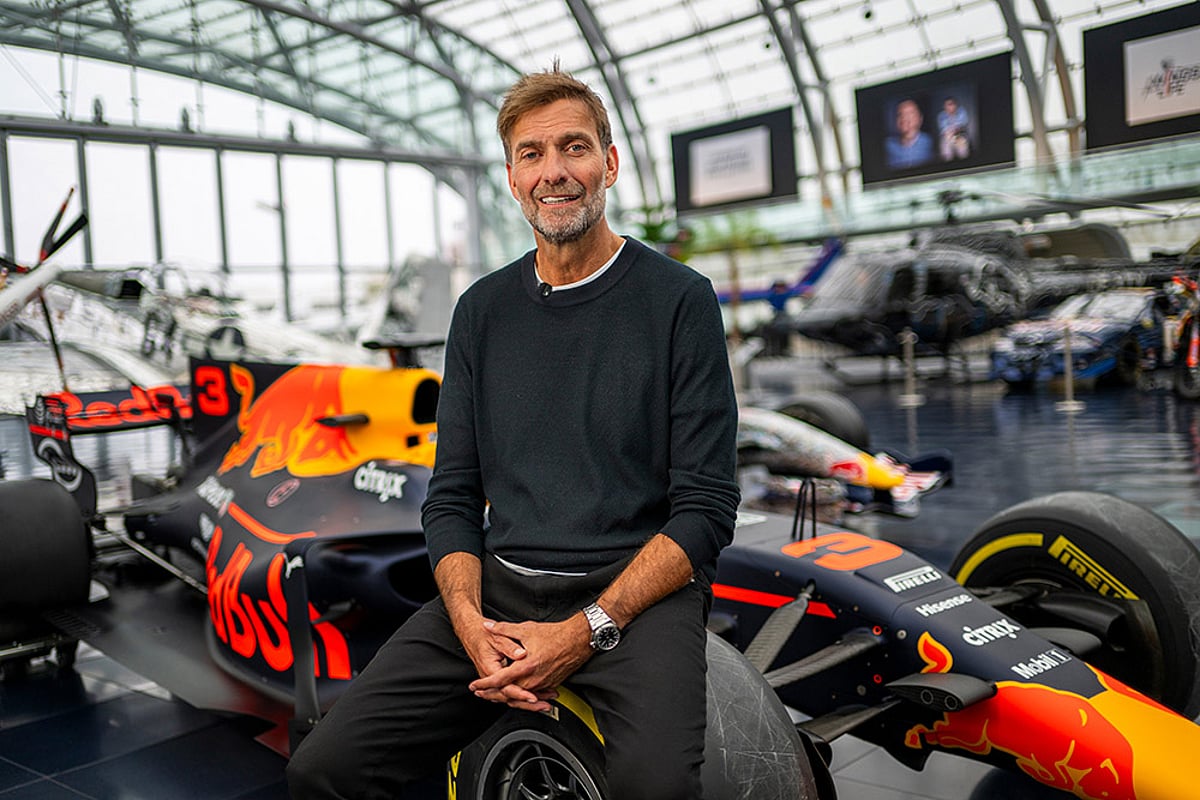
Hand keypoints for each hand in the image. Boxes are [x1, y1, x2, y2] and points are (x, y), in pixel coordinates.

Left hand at [468, 615, 591, 711]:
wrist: (578, 639)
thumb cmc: (556, 634)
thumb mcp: (526, 629)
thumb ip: (504, 629)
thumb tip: (489, 627)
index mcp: (526, 666)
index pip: (500, 680)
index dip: (484, 684)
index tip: (474, 686)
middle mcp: (535, 679)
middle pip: (508, 694)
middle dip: (491, 694)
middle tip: (479, 693)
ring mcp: (543, 684)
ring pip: (520, 696)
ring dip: (506, 696)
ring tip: (493, 695)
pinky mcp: (550, 685)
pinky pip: (532, 695)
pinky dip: (520, 696)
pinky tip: (515, 693)